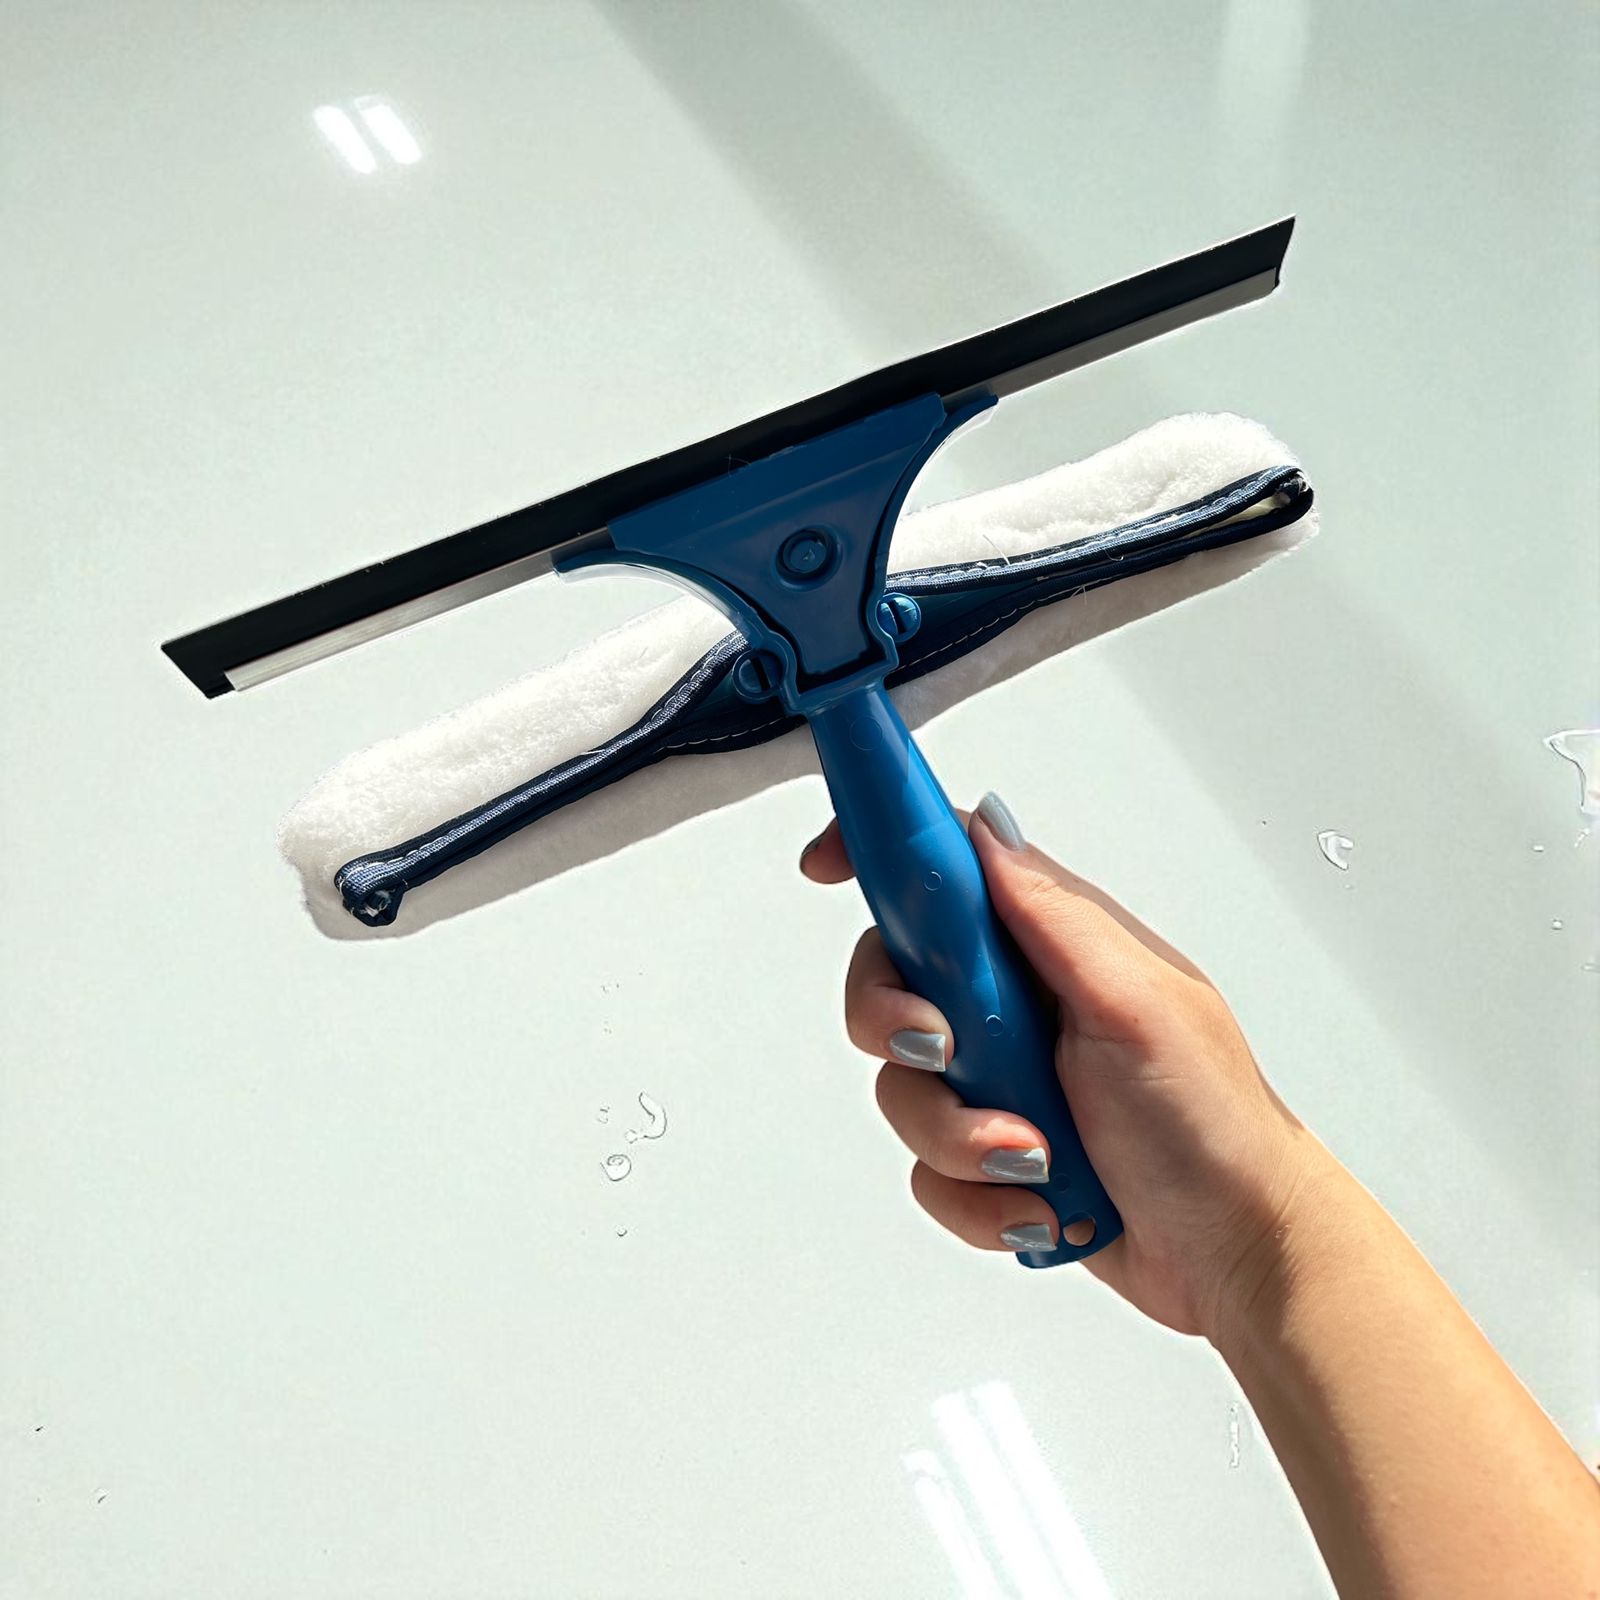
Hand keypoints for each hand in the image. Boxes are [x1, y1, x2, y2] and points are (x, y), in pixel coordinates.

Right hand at [800, 791, 1329, 1339]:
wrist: (1235, 1251)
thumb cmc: (1208, 1117)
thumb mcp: (1130, 999)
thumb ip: (1050, 914)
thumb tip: (985, 824)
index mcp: (1047, 943)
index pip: (945, 868)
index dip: (878, 854)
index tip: (825, 867)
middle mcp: (1012, 1002)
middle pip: (890, 982)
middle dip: (898, 1025)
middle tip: (949, 1052)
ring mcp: (999, 1080)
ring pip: (902, 1088)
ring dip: (957, 1135)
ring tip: (1036, 1159)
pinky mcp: (992, 1155)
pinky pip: (929, 1172)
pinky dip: (977, 1197)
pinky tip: (1042, 1205)